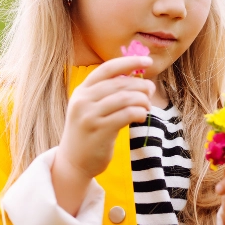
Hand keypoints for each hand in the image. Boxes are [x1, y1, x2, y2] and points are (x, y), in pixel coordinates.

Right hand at [52, 56, 153, 214]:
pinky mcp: (99, 131)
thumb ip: (108, 94)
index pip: (107, 68)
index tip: (147, 61)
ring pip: (125, 98)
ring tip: (147, 106)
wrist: (73, 162)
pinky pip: (126, 114)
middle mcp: (83, 101)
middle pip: (119, 83)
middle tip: (151, 91)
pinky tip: (141, 116)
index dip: (129, 62)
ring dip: (142, 100)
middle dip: (140, 85)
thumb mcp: (90, 109)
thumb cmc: (88, 133)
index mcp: (81, 91)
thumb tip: (140, 80)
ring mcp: (89, 116)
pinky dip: (138, 112)